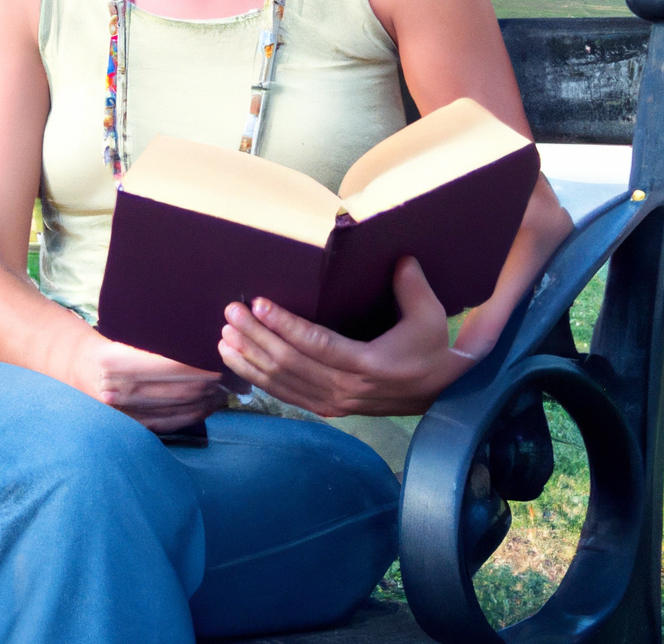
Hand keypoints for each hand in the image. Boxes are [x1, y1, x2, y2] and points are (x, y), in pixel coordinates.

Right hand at [75, 332, 227, 433]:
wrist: (80, 368)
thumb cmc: (111, 343)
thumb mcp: (127, 331)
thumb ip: (160, 338)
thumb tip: (203, 341)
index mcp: (118, 361)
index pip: (175, 366)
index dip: (205, 365)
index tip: (226, 358)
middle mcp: (119, 390)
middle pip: (182, 389)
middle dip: (215, 383)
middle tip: (236, 375)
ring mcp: (123, 413)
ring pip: (180, 408)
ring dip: (210, 400)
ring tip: (228, 389)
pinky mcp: (130, 426)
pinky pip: (170, 423)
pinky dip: (195, 415)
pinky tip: (209, 405)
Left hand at [218, 256, 475, 416]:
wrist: (439, 394)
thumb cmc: (430, 349)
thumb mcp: (429, 315)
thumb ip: (411, 285)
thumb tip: (400, 256)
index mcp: (368, 365)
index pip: (317, 345)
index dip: (285, 325)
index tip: (258, 304)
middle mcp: (346, 388)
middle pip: (290, 364)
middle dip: (256, 337)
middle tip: (231, 312)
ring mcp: (333, 402)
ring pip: (281, 382)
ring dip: (249, 358)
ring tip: (224, 335)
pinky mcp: (326, 408)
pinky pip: (284, 394)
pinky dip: (256, 378)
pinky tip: (236, 361)